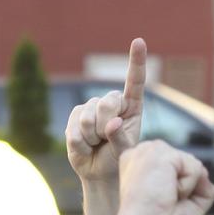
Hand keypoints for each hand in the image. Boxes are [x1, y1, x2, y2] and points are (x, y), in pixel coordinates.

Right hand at [67, 38, 146, 214]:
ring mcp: (91, 107)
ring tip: (97, 145)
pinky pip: (74, 128)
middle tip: (106, 139)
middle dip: (106, 125)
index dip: (136, 61)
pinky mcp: (75, 116)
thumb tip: (110, 124)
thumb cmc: (118, 161)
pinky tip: (85, 146)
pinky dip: (80, 143)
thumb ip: (120, 138)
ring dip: (92, 138)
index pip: (134, 81)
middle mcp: (111, 102)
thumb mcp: (126, 152)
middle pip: (107, 103)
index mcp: (131, 106)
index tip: (138, 41)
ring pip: (88, 117)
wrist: (99, 173)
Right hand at [97, 141, 213, 214]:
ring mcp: (151, 149)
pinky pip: (195, 168)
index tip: (158, 203)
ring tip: (164, 196)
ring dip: (186, 188)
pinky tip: (167, 192)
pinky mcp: (160, 151)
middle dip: (185, 187)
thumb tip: (205, 172)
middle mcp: (144, 151)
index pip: (179, 168)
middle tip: (163, 201)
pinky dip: (188, 186)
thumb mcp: (185, 203)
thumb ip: (200, 185)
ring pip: (193, 165)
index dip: (179, 189)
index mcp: (143, 162)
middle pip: (188, 165)